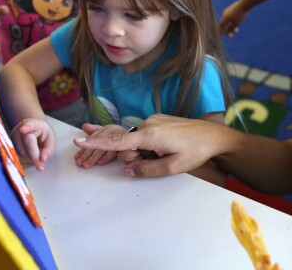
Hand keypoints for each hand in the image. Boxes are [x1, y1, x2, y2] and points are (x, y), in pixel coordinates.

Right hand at [10, 118, 55, 170]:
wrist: (33, 130)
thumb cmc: (43, 135)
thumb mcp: (51, 140)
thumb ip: (49, 149)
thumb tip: (42, 159)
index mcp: (35, 124)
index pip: (30, 125)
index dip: (26, 127)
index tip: (22, 130)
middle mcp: (21, 128)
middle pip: (26, 144)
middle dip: (34, 156)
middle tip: (41, 166)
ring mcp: (13, 136)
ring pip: (20, 152)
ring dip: (29, 159)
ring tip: (35, 156)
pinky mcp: (8, 144)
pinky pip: (16, 155)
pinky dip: (24, 159)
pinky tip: (29, 156)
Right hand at [73, 114, 225, 177]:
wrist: (214, 135)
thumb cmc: (196, 151)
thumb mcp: (173, 166)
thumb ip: (147, 169)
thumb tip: (127, 170)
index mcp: (150, 135)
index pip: (117, 141)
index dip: (96, 143)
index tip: (77, 141)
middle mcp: (148, 124)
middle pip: (123, 143)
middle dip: (123, 156)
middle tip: (140, 161)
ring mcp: (152, 121)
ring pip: (132, 140)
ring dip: (135, 152)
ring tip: (154, 155)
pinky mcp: (157, 122)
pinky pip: (140, 134)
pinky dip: (138, 144)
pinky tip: (140, 144)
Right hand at [219, 1, 247, 36]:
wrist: (245, 3)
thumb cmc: (240, 14)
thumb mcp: (236, 23)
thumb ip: (230, 28)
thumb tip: (227, 32)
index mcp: (224, 17)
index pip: (220, 26)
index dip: (220, 32)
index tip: (221, 37)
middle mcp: (225, 14)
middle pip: (224, 24)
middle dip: (228, 31)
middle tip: (231, 36)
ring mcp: (228, 10)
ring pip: (228, 20)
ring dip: (232, 26)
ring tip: (237, 30)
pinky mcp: (232, 8)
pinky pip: (231, 17)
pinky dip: (233, 22)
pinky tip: (238, 22)